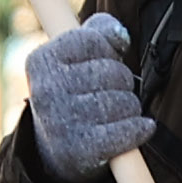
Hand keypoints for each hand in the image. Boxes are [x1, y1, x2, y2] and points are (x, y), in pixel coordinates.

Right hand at [22, 13, 154, 176]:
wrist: (53, 150)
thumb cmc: (73, 91)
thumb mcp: (74, 55)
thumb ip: (99, 31)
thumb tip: (121, 36)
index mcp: (41, 61)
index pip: (93, 40)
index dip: (108, 50)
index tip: (103, 61)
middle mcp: (47, 91)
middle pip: (114, 73)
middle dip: (123, 81)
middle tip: (112, 91)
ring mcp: (63, 122)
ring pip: (124, 102)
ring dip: (131, 107)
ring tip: (118, 111)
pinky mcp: (81, 150)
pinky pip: (127, 131)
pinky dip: (140, 128)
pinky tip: (140, 127)